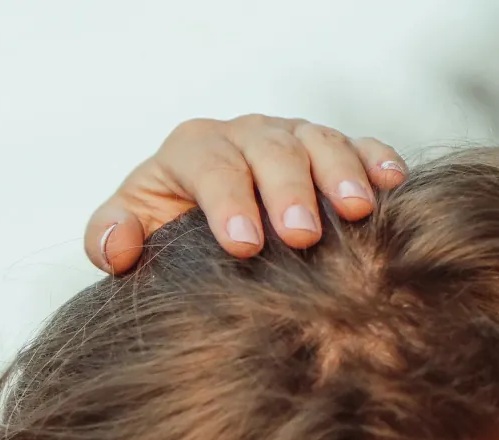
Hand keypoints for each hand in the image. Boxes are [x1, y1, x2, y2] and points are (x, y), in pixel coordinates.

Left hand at [84, 115, 406, 272]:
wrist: (200, 227)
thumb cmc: (165, 231)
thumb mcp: (128, 231)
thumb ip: (107, 236)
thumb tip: (119, 244)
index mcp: (192, 150)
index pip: (210, 165)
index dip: (227, 201)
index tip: (243, 245)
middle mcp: (244, 135)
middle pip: (269, 149)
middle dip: (287, 190)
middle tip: (302, 235)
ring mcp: (291, 139)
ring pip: (318, 141)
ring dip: (340, 174)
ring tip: (356, 211)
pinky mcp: (328, 151)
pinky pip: (357, 145)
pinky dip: (375, 159)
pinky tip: (390, 184)